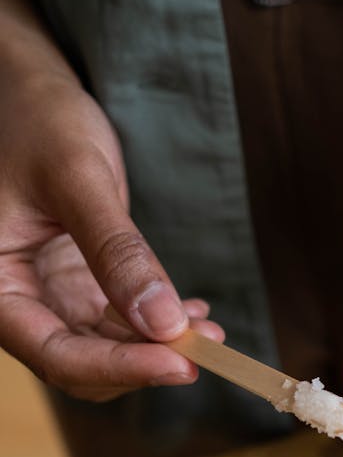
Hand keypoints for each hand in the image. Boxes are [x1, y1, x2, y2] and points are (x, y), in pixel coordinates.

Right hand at [0, 72, 222, 400]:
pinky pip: (114, 321)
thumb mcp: (77, 179)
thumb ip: (117, 252)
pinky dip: (154, 323)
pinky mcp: (73, 283)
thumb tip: (166, 326)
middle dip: (143, 361)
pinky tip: (192, 311)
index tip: (180, 364)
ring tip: (209, 329)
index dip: (119, 367)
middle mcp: (14, 300)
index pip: (54, 355)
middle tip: (205, 346)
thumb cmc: (38, 118)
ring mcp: (45, 294)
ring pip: (102, 347)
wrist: (30, 89)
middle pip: (80, 363)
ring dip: (157, 346)